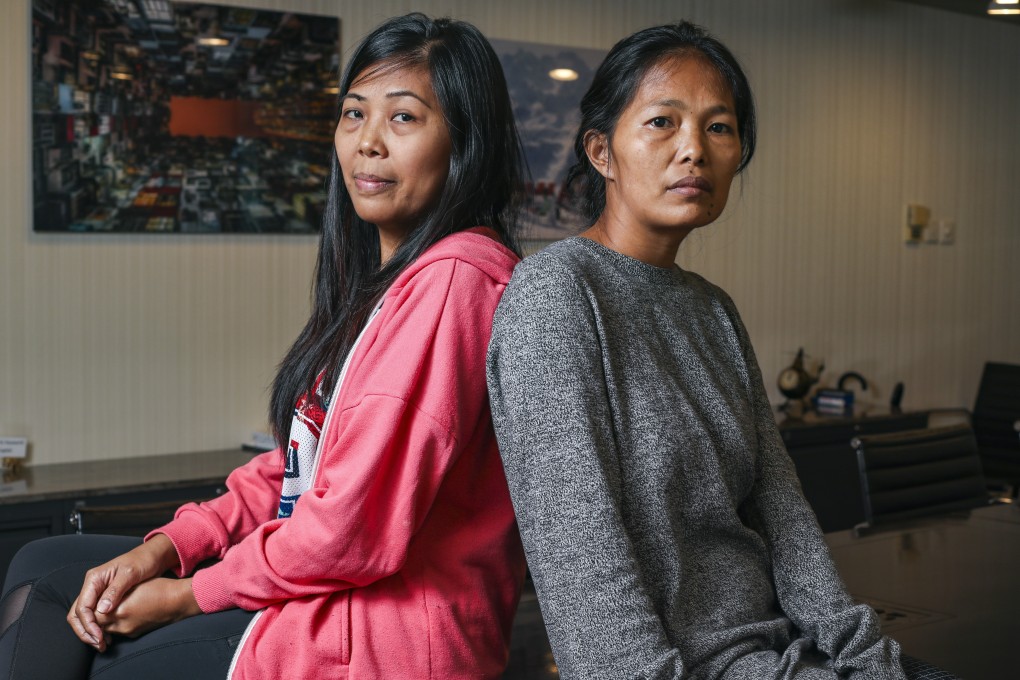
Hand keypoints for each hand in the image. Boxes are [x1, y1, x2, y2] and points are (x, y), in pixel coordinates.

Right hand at [66, 534, 180, 651]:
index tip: (99, 636)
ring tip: (102, 644)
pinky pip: (95, 615)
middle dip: (85, 631)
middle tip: (99, 644)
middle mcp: (92, 586)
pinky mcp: (105, 598)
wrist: (152, 557)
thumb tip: (102, 610)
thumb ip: (115, 591)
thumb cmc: (142, 561)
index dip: (88, 624)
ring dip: (90, 631)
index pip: (82, 607)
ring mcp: (97, 592)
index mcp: (94, 579)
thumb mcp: (130, 574)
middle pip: (78, 614)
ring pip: (84, 616)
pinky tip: (108, 636)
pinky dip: (98, 627)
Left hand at [96, 577, 200, 637]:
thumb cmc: (158, 588)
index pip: (91, 615)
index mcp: (118, 612)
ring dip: (103, 621)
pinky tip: (120, 612)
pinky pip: (118, 630)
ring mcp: (129, 631)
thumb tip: (98, 603)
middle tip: (93, 606)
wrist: (179, 601)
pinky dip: (114, 623)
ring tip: (105, 608)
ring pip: (106, 629)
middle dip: (93, 617)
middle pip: (97, 625)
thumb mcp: (133, 586)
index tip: (89, 601)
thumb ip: (111, 595)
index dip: (87, 609)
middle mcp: (121, 626)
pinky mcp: (136, 633)